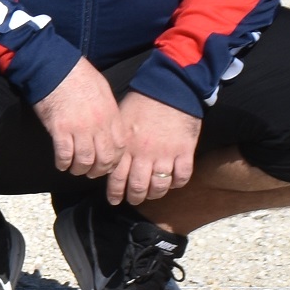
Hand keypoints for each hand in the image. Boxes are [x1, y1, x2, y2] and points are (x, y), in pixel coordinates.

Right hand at [36, 59, 123, 179]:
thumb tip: (107, 128)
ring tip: (74, 169)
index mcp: (111, 115)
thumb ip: (108, 112)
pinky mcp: (60, 129)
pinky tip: (61, 163)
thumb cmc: (78, 76)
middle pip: (104, 158)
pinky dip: (63, 163)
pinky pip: (65, 154)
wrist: (54, 67)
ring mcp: (79, 128)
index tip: (106, 164)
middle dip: (98, 170)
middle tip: (90, 172)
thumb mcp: (103, 92)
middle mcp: (98, 125)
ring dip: (80, 169)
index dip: (113, 161)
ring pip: (85, 160)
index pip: (119, 148)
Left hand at [107, 91, 201, 208]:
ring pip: (159, 185)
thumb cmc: (142, 102)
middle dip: (134, 197)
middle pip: (138, 186)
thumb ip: (116, 141)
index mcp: (126, 146)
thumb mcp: (120, 119)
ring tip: (152, 195)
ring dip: (155, 194)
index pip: (117, 177)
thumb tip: (105, 156)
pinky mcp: (184, 151)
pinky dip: (177, 183)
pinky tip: (173, 183)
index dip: (115, 192)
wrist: (169, 89)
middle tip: (133, 200)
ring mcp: (165, 154)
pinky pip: (182, 176)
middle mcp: (144, 154)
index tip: (114, 199)